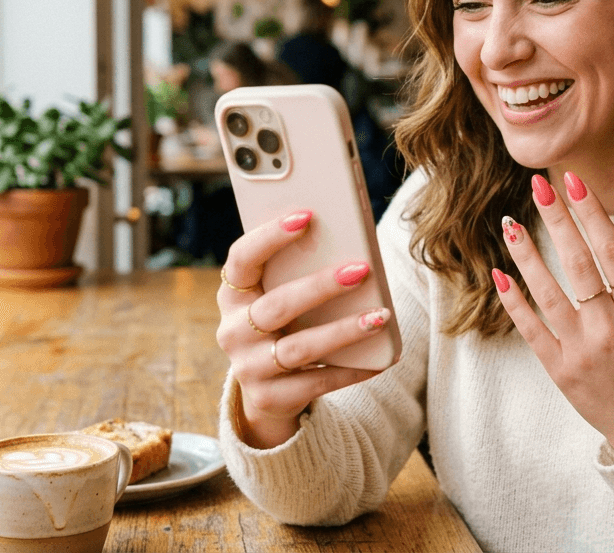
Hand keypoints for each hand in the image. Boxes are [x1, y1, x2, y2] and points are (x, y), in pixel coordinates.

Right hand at [216, 210, 392, 448]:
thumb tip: (348, 246)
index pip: (242, 258)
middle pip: (277, 306)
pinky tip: (381, 359)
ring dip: (343, 331)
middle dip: (321, 287)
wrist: (266, 389)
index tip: (307, 216)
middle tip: (361, 269)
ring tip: (380, 316)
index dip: (269, 236)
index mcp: (232, 294)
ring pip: (300, 348)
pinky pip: (318, 381)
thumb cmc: (282, 324)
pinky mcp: (269, 397)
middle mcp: (232, 331)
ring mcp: (248, 367)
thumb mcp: (276, 296)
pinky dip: (352, 369)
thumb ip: (295, 272)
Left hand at [495, 172, 613, 458]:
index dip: (592, 214)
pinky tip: (499, 275)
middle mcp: (609, 327)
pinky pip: (531, 330)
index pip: (612, 251)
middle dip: (557, 220)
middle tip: (538, 184)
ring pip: (548, 293)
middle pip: (578, 263)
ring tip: (510, 224)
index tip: (574, 182)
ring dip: (527, 256)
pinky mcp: (559, 369)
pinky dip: (514, 303)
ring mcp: (581, 349)